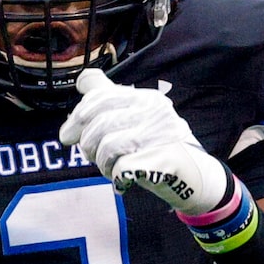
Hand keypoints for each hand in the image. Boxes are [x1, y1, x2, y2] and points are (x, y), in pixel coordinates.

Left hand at [61, 68, 231, 216]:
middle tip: (90, 156)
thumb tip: (82, 82)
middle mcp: (153, 110)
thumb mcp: (136, 118)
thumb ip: (110, 99)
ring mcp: (158, 134)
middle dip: (86, 143)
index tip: (68, 134)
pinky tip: (122, 180)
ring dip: (101, 163)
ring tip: (110, 168)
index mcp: (144, 98)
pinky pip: (119, 168)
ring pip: (106, 145)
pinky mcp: (160, 160)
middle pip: (98, 121)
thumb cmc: (157, 148)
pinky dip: (115, 178)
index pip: (100, 95)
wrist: (195, 178)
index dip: (77, 116)